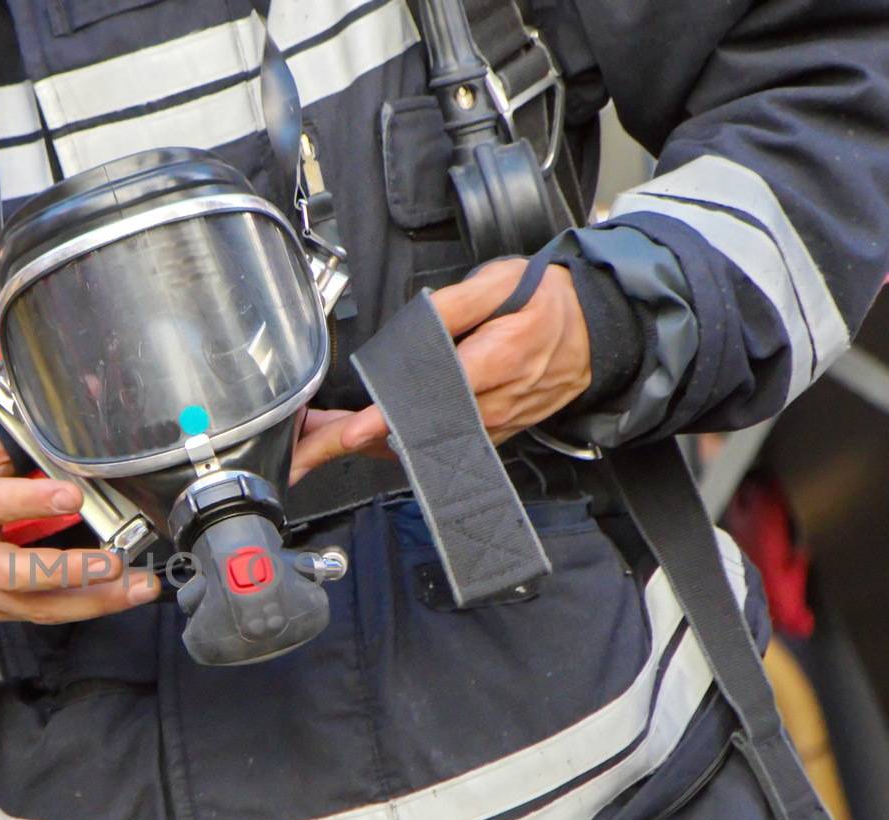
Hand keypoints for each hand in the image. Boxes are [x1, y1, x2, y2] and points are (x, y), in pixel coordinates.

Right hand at [0, 419, 159, 622]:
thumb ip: (21, 432)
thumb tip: (84, 402)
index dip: (30, 500)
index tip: (71, 495)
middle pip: (12, 572)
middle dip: (67, 571)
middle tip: (113, 562)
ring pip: (29, 604)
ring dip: (88, 601)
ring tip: (133, 587)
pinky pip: (33, 614)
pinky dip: (77, 609)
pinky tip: (112, 597)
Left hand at [290, 258, 592, 483]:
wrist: (595, 330)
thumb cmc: (545, 303)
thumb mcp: (502, 284)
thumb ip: (455, 305)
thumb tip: (415, 324)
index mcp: (499, 361)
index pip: (435, 394)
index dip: (391, 415)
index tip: (355, 430)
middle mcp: (497, 402)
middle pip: (424, 428)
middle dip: (365, 438)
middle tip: (315, 442)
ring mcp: (497, 424)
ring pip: (430, 443)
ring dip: (377, 444)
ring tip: (327, 439)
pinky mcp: (495, 434)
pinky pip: (445, 444)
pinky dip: (405, 443)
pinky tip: (370, 437)